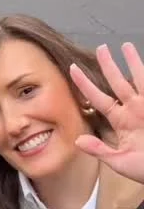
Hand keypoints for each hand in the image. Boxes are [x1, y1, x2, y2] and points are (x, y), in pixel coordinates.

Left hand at [70, 42, 143, 183]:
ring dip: (133, 62)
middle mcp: (134, 110)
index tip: (72, 69)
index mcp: (121, 121)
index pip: (99, 99)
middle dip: (109, 65)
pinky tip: (143, 62)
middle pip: (117, 82)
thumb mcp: (120, 162)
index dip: (85, 85)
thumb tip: (78, 140)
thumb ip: (100, 150)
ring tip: (125, 45)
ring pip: (139, 78)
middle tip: (101, 48)